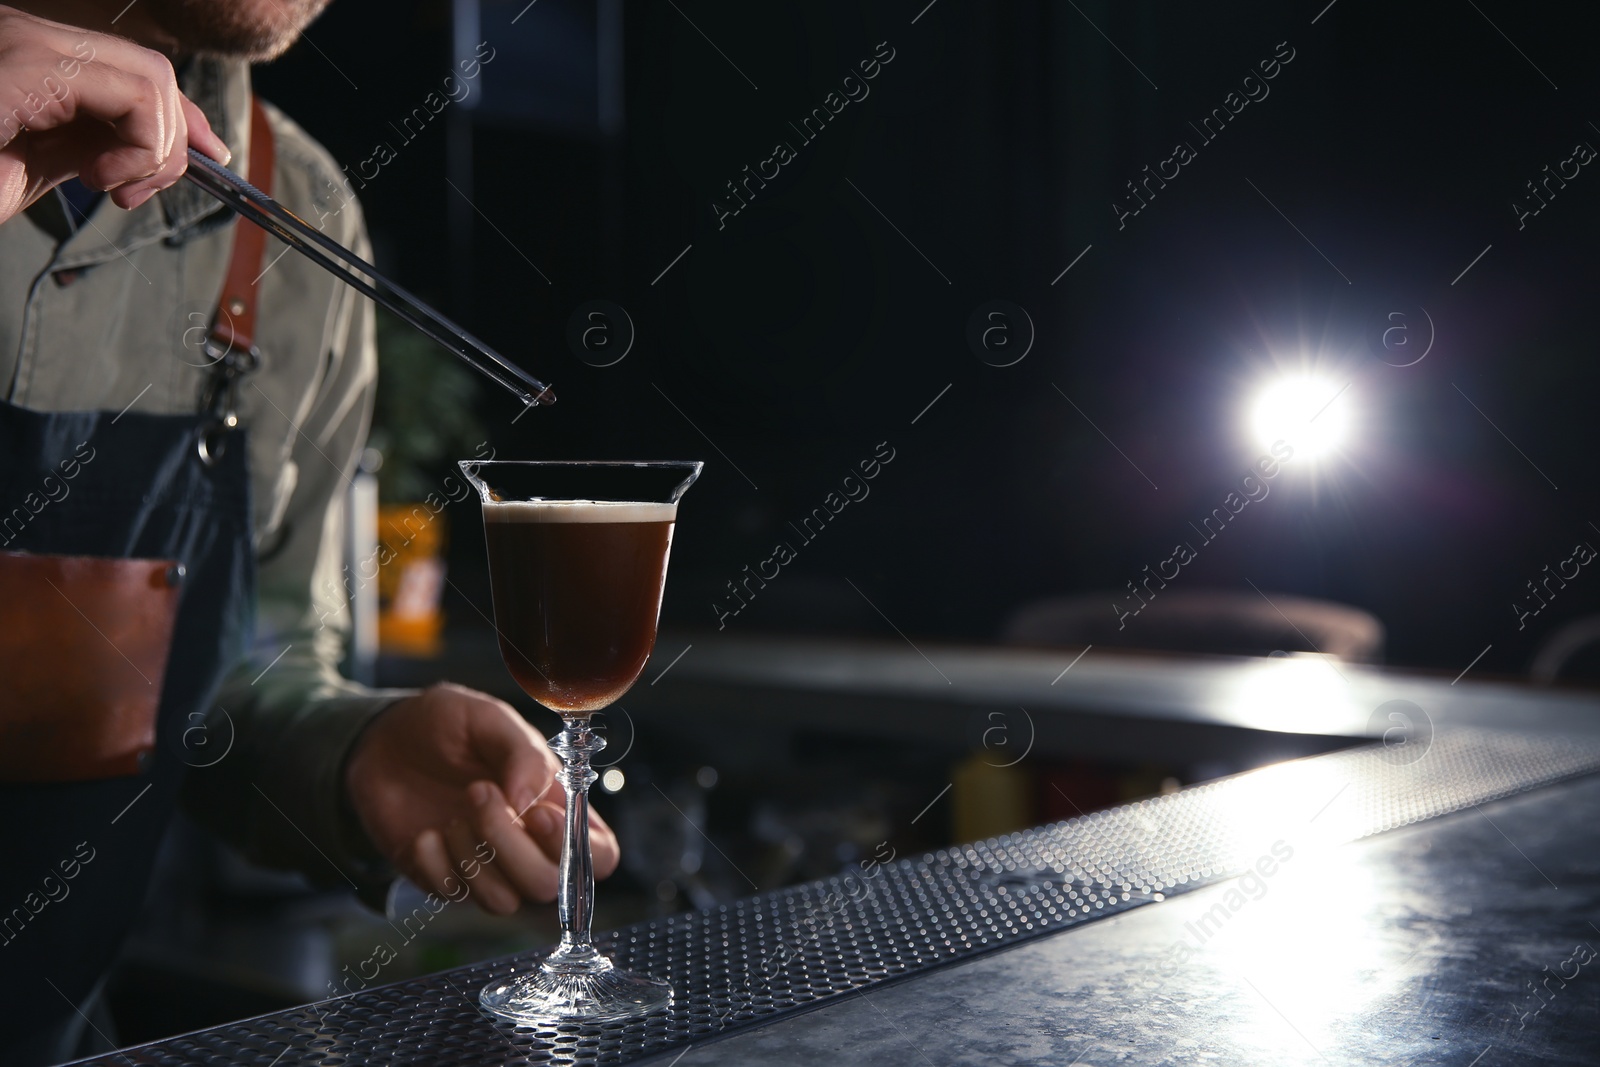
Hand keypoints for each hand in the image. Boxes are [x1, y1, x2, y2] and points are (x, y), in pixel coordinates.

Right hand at [0, 5, 229, 222]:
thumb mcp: (43, 160)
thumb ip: (98, 141)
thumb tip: (172, 145)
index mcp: (29, 53)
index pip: (133, 66)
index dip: (182, 113)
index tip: (211, 156)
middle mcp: (24, 33)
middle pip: (150, 68)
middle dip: (173, 139)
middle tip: (135, 191)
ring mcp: (22, 41)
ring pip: (150, 79)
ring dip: (154, 151)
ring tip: (108, 186)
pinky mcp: (26, 65)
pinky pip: (133, 96)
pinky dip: (140, 149)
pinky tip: (95, 178)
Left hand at [344, 682, 621, 915]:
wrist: (381, 741)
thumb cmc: (446, 724)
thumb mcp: (487, 719)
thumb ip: (520, 754)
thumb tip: (530, 801)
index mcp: (554, 804)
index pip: (598, 855)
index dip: (579, 850)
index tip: (537, 814)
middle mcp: (528, 844)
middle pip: (548, 885)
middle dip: (510, 844)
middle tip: (478, 792)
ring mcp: (487, 867)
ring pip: (503, 901)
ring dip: (473, 855)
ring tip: (452, 813)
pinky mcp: (446, 879)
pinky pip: (453, 895)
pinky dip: (435, 862)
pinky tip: (425, 832)